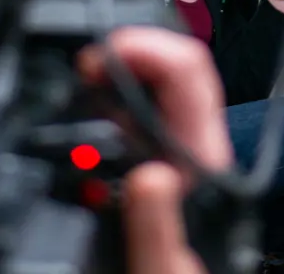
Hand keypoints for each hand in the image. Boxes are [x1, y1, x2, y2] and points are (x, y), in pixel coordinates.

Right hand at [78, 27, 231, 273]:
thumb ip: (160, 235)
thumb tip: (151, 176)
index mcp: (205, 172)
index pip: (191, 78)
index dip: (151, 49)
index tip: (103, 50)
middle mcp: (191, 162)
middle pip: (170, 77)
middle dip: (127, 52)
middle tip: (82, 59)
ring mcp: (171, 171)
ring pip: (149, 101)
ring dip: (116, 76)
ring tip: (78, 74)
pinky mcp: (150, 188)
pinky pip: (131, 133)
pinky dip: (105, 111)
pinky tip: (81, 115)